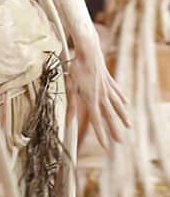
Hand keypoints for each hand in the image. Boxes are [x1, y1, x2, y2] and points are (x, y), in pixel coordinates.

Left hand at [67, 33, 129, 148]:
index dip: (100, 133)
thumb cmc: (76, 68)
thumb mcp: (70, 87)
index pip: (96, 120)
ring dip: (122, 116)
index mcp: (91, 98)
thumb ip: (71, 105)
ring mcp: (107, 87)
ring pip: (116, 105)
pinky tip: (127, 103)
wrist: (88, 51)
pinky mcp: (109, 80)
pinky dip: (122, 98)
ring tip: (128, 125)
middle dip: (114, 129)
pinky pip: (117, 91)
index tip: (105, 145)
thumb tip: (68, 121)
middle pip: (109, 115)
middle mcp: (101, 95)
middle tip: (120, 141)